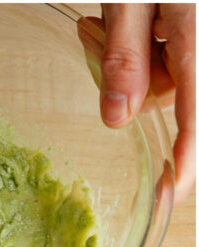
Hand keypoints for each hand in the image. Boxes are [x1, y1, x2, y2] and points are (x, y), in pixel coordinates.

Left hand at [79, 4, 193, 206]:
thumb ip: (124, 56)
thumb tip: (115, 119)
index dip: (188, 162)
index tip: (170, 192)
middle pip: (181, 93)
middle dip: (134, 77)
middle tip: (93, 34)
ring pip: (176, 74)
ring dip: (139, 55)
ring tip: (106, 16)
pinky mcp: (197, 33)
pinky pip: (180, 55)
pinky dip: (153, 43)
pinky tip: (136, 14)